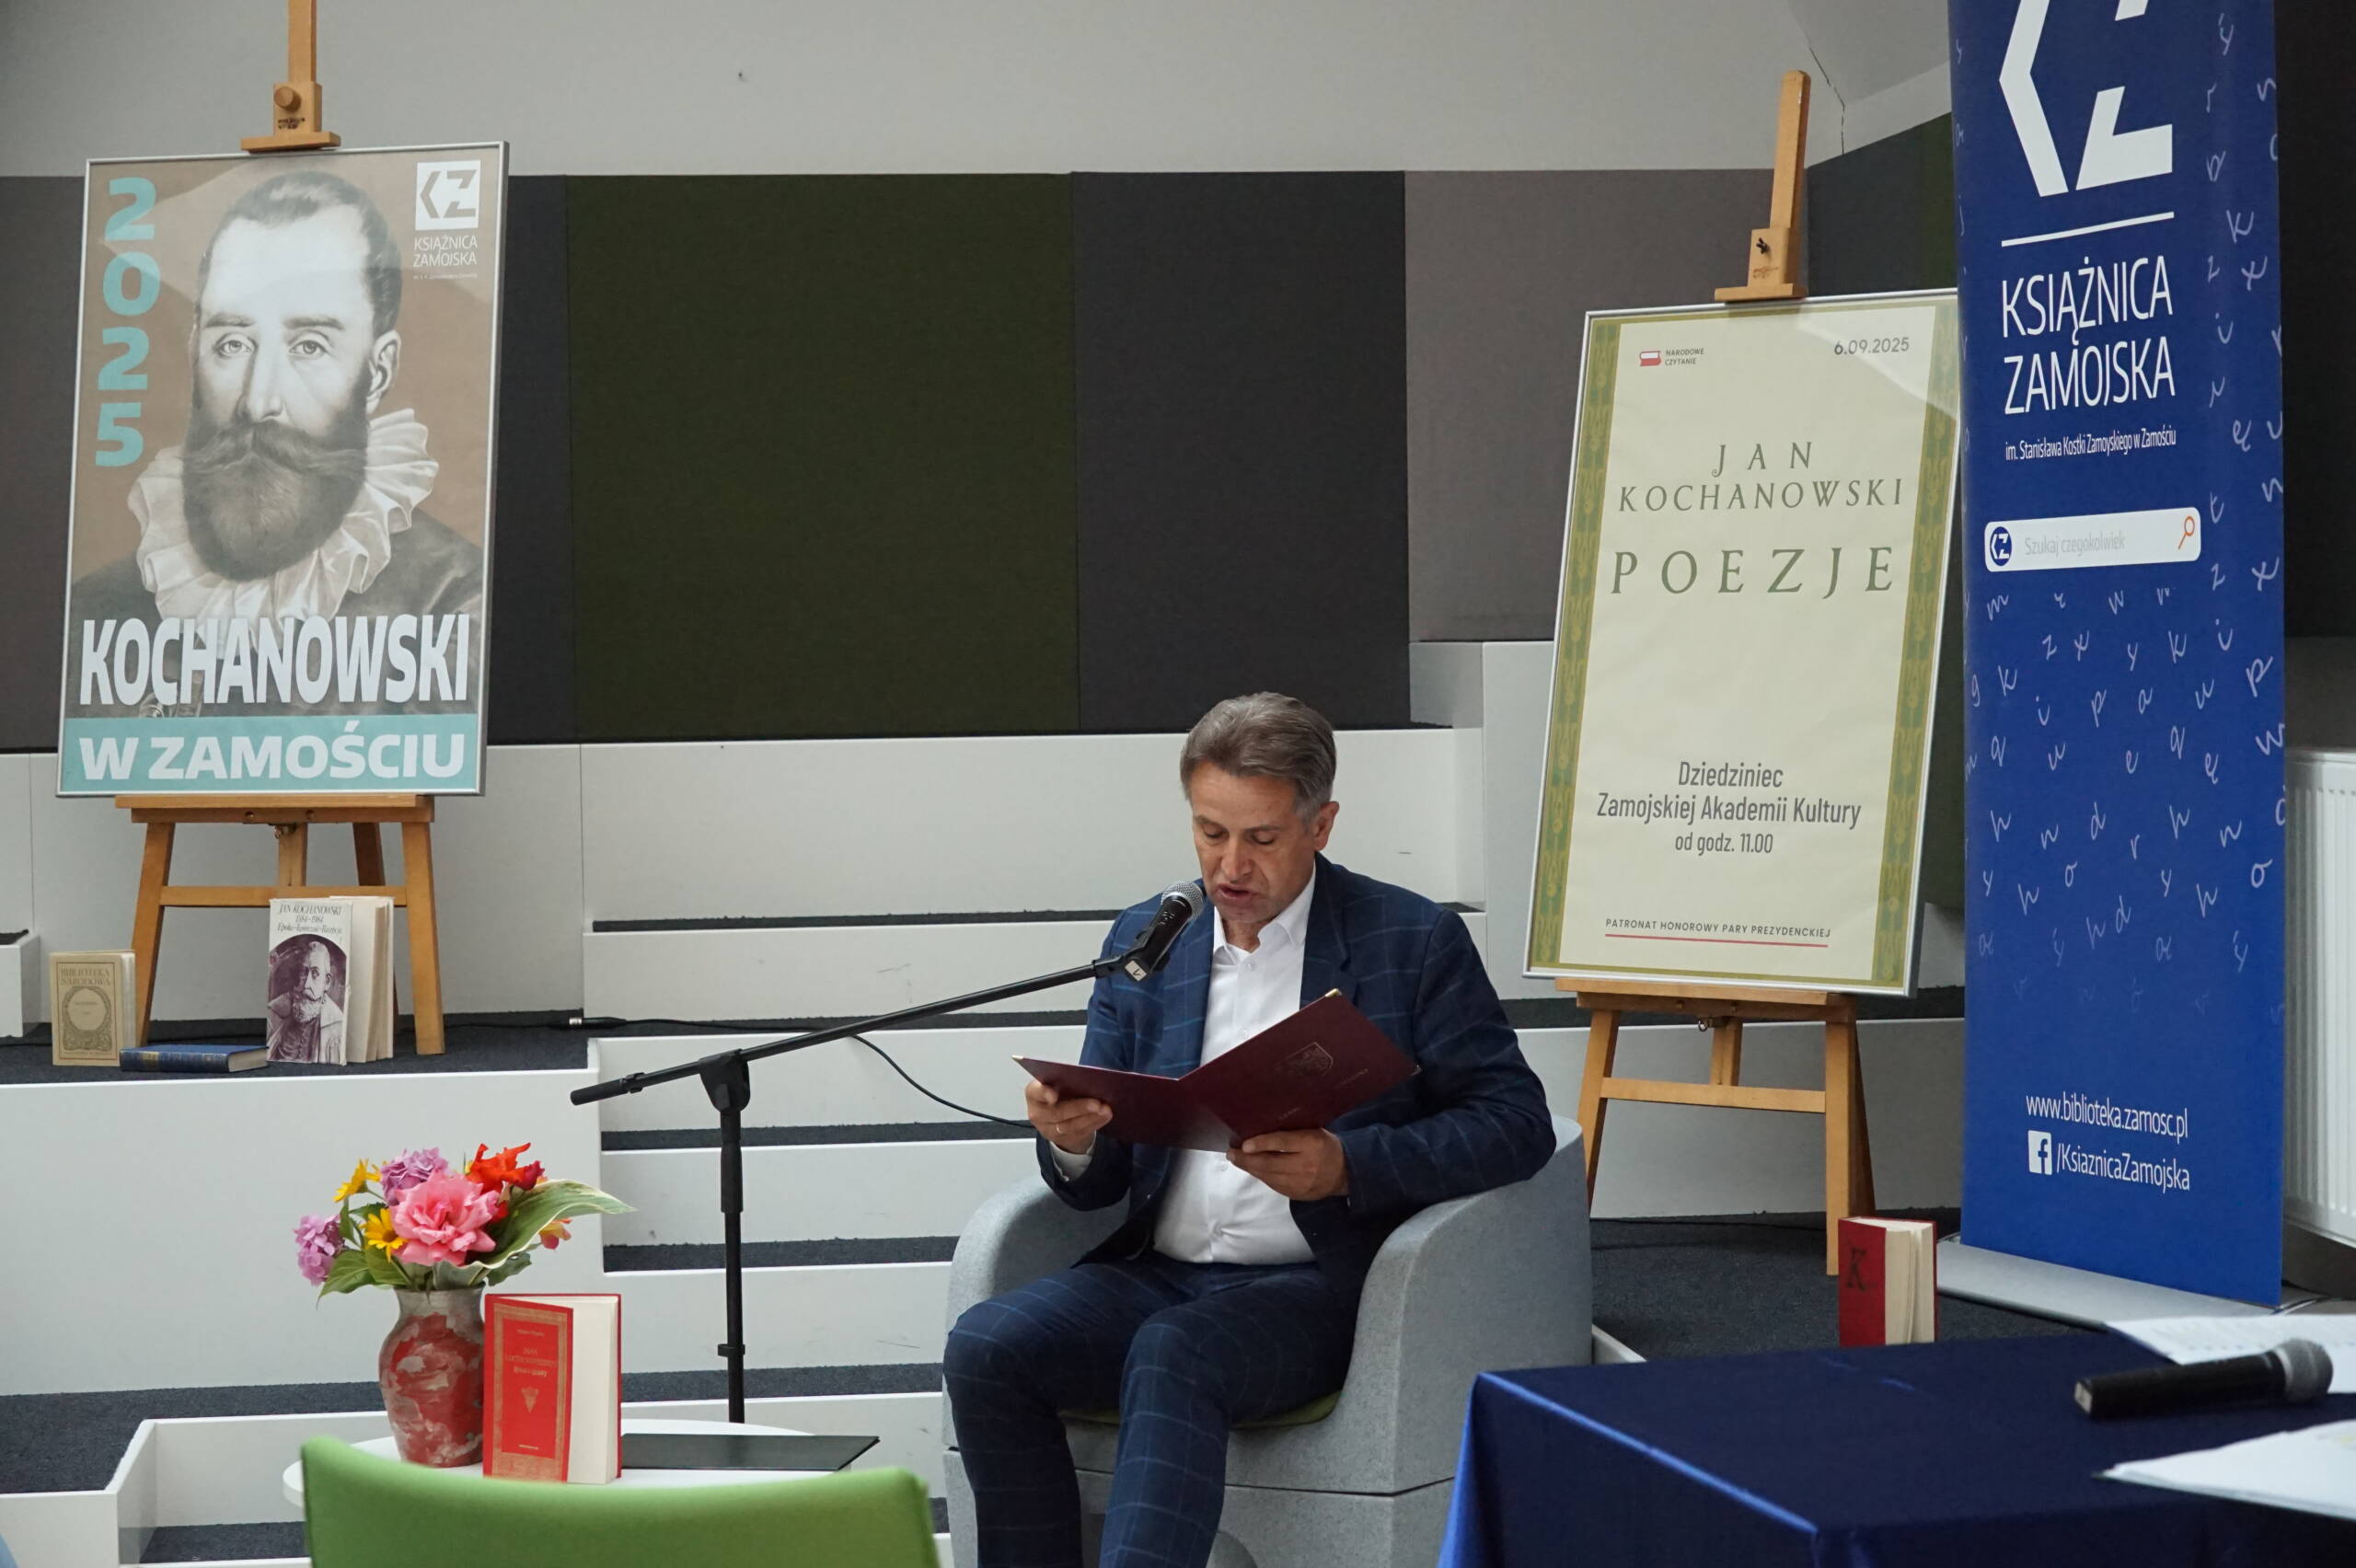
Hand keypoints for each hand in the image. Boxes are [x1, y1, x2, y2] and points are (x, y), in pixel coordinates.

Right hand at [1026, 1078, 1109, 1154]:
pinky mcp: (1061, 1139)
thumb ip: (1066, 1080)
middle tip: (1097, 1103)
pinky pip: (1079, 1133)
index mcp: (1034, 1093)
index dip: (1044, 1093)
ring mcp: (1048, 1129)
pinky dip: (1094, 1123)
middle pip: (1057, 1112)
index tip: (1054, 1095)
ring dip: (1090, 1117)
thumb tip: (1089, 1077)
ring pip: (1069, 1125)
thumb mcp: (1058, 1084)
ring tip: (1105, 1110)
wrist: (1058, 1116)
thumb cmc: (1060, 1093)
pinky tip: (1104, 1116)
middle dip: (1079, 1108)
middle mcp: (1037, 1113)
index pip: (1035, 1092)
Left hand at [1229, 1129, 1348, 1200]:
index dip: (1262, 1144)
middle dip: (1247, 1159)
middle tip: (1231, 1153)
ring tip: (1237, 1160)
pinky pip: (1273, 1185)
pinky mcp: (1297, 1194)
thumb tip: (1261, 1129)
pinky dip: (1261, 1176)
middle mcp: (1306, 1165)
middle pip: (1270, 1164)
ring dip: (1250, 1168)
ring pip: (1269, 1177)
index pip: (1283, 1143)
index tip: (1244, 1145)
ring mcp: (1301, 1183)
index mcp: (1312, 1143)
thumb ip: (1292, 1131)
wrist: (1345, 1173)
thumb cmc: (1326, 1145)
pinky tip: (1253, 1169)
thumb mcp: (1314, 1131)